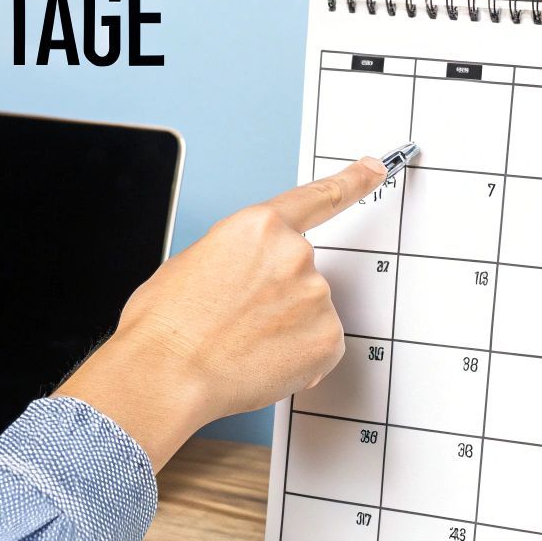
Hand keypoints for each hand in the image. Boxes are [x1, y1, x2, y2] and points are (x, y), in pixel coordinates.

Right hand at [55, 156, 387, 469]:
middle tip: (238, 322)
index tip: (375, 169)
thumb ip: (239, 256)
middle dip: (278, 297)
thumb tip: (249, 277)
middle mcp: (295, 254)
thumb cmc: (167, 324)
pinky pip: (321, 348)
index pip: (318, 198)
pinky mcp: (328, 339)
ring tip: (242, 345)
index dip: (352, 182)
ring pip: (310, 314)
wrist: (166, 372)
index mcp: (260, 226)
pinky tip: (262, 362)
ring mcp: (316, 296)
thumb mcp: (194, 261)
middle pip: (302, 274)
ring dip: (286, 330)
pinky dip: (298, 359)